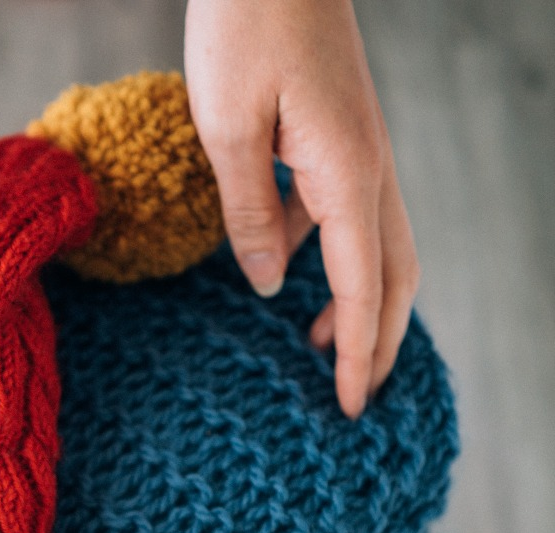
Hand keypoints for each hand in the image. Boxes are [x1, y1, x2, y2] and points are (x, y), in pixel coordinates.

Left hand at [185, 0, 419, 417]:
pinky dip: (324, 257)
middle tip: (354, 396)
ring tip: (319, 348)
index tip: (350, 408)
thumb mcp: (227, 130)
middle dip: (376, 341)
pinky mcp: (337, 141)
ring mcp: (358, 154)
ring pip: (376, 249)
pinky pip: (341, 216)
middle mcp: (367, 170)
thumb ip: (248, 213)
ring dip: (357, 303)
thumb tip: (265, 284)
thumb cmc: (244, 28)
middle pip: (392, 276)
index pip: (361, 289)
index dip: (356, 355)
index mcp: (346, 175)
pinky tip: (281, 268)